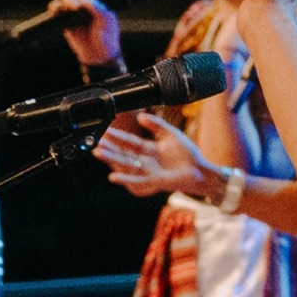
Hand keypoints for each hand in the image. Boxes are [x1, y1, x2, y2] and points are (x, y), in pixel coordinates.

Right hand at [50, 0, 123, 66]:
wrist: (97, 55)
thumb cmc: (106, 37)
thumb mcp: (108, 23)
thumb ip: (100, 10)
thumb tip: (87, 0)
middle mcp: (88, 1)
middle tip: (79, 5)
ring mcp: (75, 9)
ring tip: (71, 8)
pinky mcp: (64, 18)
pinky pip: (56, 8)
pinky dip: (55, 7)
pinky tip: (57, 10)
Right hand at [94, 113, 210, 197]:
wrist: (200, 170)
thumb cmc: (187, 154)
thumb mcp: (170, 134)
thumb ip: (156, 124)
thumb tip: (141, 115)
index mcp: (148, 149)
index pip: (129, 141)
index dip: (117, 136)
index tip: (105, 130)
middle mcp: (145, 161)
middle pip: (123, 153)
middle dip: (109, 147)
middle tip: (95, 142)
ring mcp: (148, 171)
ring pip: (126, 165)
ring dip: (112, 160)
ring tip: (98, 153)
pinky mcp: (154, 181)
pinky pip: (136, 180)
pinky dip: (124, 179)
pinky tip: (112, 176)